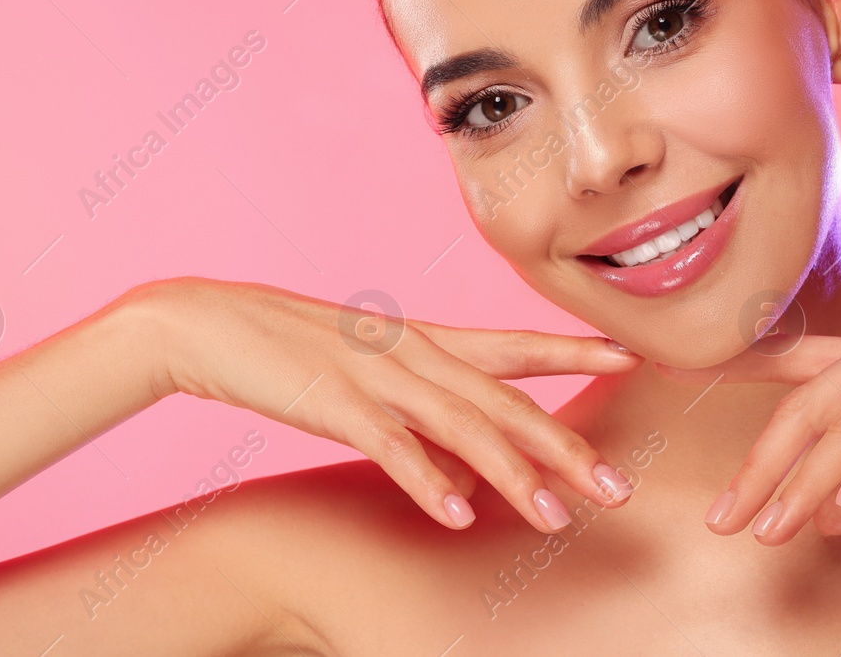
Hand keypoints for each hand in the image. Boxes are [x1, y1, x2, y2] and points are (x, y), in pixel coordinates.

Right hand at [120, 276, 643, 532]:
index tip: (634, 356)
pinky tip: (457, 516)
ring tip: (558, 518)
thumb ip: (425, 429)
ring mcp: (376, 375)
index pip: (515, 344)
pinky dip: (426, 481)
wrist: (206, 322)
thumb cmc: (291, 354)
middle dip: (567, 446)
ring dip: (514, 476)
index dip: (575, 350)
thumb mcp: (369, 385)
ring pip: (463, 426)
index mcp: (424, 341)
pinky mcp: (334, 402)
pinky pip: (391, 447)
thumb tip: (472, 486)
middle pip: (507, 400)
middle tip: (620, 487)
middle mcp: (414, 353)